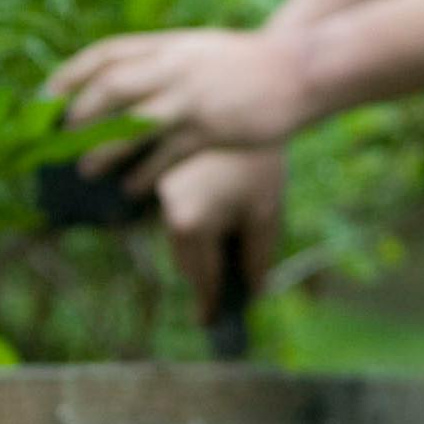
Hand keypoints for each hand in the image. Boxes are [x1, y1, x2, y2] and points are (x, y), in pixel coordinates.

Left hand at [45, 27, 319, 186]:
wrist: (300, 68)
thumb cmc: (251, 63)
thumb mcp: (203, 50)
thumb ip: (169, 63)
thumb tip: (130, 85)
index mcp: (171, 45)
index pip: (109, 52)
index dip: (73, 72)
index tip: (48, 91)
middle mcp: (176, 67)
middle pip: (112, 85)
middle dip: (79, 112)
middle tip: (59, 137)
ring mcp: (192, 97)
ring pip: (133, 123)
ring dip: (103, 149)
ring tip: (85, 170)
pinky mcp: (210, 127)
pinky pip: (166, 154)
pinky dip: (143, 173)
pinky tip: (131, 189)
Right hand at [152, 146, 283, 325]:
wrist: (249, 101)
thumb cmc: (259, 163)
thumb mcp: (264, 213)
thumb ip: (256, 258)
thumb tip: (252, 292)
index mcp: (190, 223)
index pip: (200, 277)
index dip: (208, 303)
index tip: (209, 322)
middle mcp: (166, 209)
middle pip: (184, 260)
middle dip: (204, 275)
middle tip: (225, 289)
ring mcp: (159, 190)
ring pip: (177, 237)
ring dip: (197, 248)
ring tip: (226, 247)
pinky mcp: (160, 174)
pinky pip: (174, 212)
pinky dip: (191, 222)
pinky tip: (216, 215)